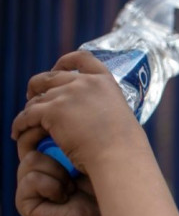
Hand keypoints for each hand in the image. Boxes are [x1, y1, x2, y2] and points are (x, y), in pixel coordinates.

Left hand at [11, 50, 141, 175]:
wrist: (119, 157)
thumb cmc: (125, 147)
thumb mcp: (120, 116)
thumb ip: (105, 107)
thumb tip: (95, 116)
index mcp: (105, 82)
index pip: (81, 58)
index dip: (65, 61)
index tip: (57, 68)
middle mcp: (85, 83)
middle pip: (50, 77)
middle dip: (38, 87)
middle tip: (34, 99)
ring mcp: (68, 95)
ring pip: (37, 99)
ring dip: (29, 110)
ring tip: (26, 122)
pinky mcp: (53, 111)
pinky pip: (27, 115)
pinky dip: (19, 124)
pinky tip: (16, 133)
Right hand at [15, 129, 104, 215]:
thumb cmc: (103, 190)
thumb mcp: (90, 158)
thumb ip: (75, 139)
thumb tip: (69, 109)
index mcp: (50, 156)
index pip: (38, 131)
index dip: (50, 127)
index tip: (73, 131)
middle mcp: (36, 168)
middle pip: (29, 140)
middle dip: (52, 146)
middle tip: (73, 161)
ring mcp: (27, 185)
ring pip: (31, 159)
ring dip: (57, 171)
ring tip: (72, 186)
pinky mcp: (24, 201)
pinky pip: (32, 179)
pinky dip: (53, 186)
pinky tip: (65, 197)